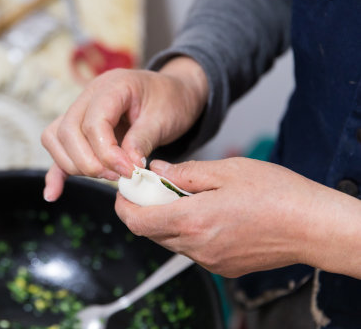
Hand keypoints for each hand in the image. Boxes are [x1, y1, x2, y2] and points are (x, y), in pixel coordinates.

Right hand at [40, 57, 208, 201]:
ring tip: (107, 176)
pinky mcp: (80, 129)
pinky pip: (59, 148)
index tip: (129, 171)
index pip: (93, 122)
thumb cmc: (170, 100)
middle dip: (88, 162)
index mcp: (112, 86)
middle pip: (67, 131)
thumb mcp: (164, 117)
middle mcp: (89, 95)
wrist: (174, 92)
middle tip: (117, 176)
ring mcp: (80, 110)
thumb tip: (127, 166)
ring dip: (74, 165)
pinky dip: (56, 171)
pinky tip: (53, 193)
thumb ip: (143, 140)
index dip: (107, 152)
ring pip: (55, 138)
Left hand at [115, 157, 360, 278]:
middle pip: (151, 232)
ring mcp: (210, 261)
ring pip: (171, 241)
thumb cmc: (276, 194)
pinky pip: (192, 249)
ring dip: (167, 220)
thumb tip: (157, 171)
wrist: (314, 227)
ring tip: (185, 196)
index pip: (137, 221)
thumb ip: (184, 173)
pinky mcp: (223, 267)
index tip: (126, 190)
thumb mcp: (226, 170)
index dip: (124, 205)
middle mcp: (197, 247)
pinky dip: (188, 231)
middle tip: (155, 186)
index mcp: (193, 220)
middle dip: (145, 209)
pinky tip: (206, 213)